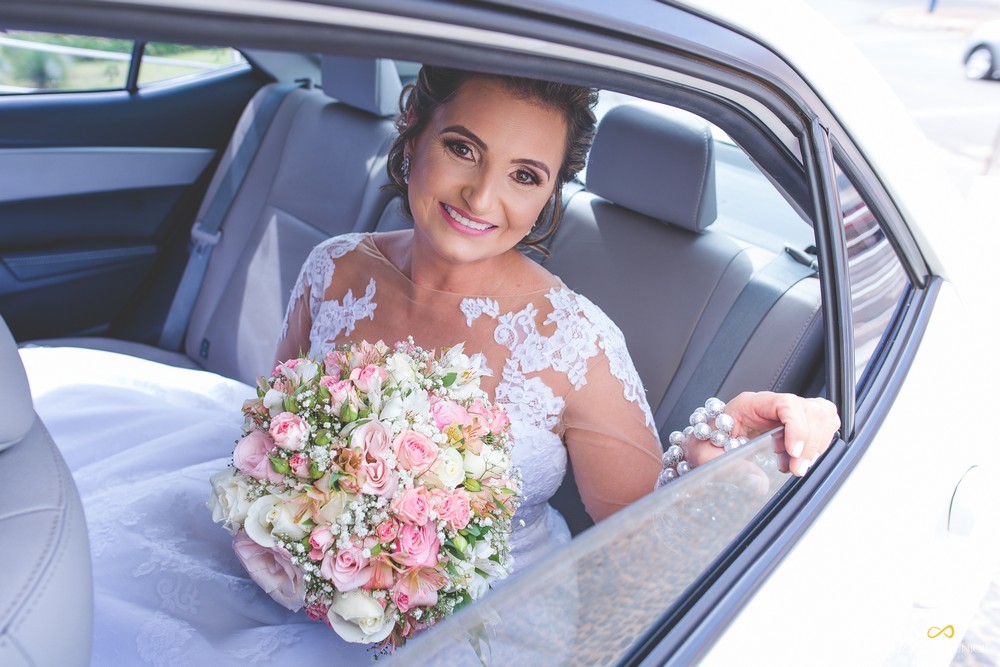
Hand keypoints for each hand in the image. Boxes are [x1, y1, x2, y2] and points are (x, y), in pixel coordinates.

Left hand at [684, 391, 839, 476]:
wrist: (702, 444)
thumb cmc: (703, 444)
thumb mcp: (705, 457)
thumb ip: (729, 468)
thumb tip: (759, 482)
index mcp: (749, 405)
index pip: (786, 403)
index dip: (797, 427)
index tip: (794, 454)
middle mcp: (770, 405)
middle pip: (811, 408)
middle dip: (811, 441)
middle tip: (798, 468)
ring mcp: (784, 413)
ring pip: (821, 414)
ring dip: (818, 443)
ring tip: (799, 465)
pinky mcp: (794, 425)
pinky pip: (821, 424)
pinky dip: (819, 443)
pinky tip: (801, 459)